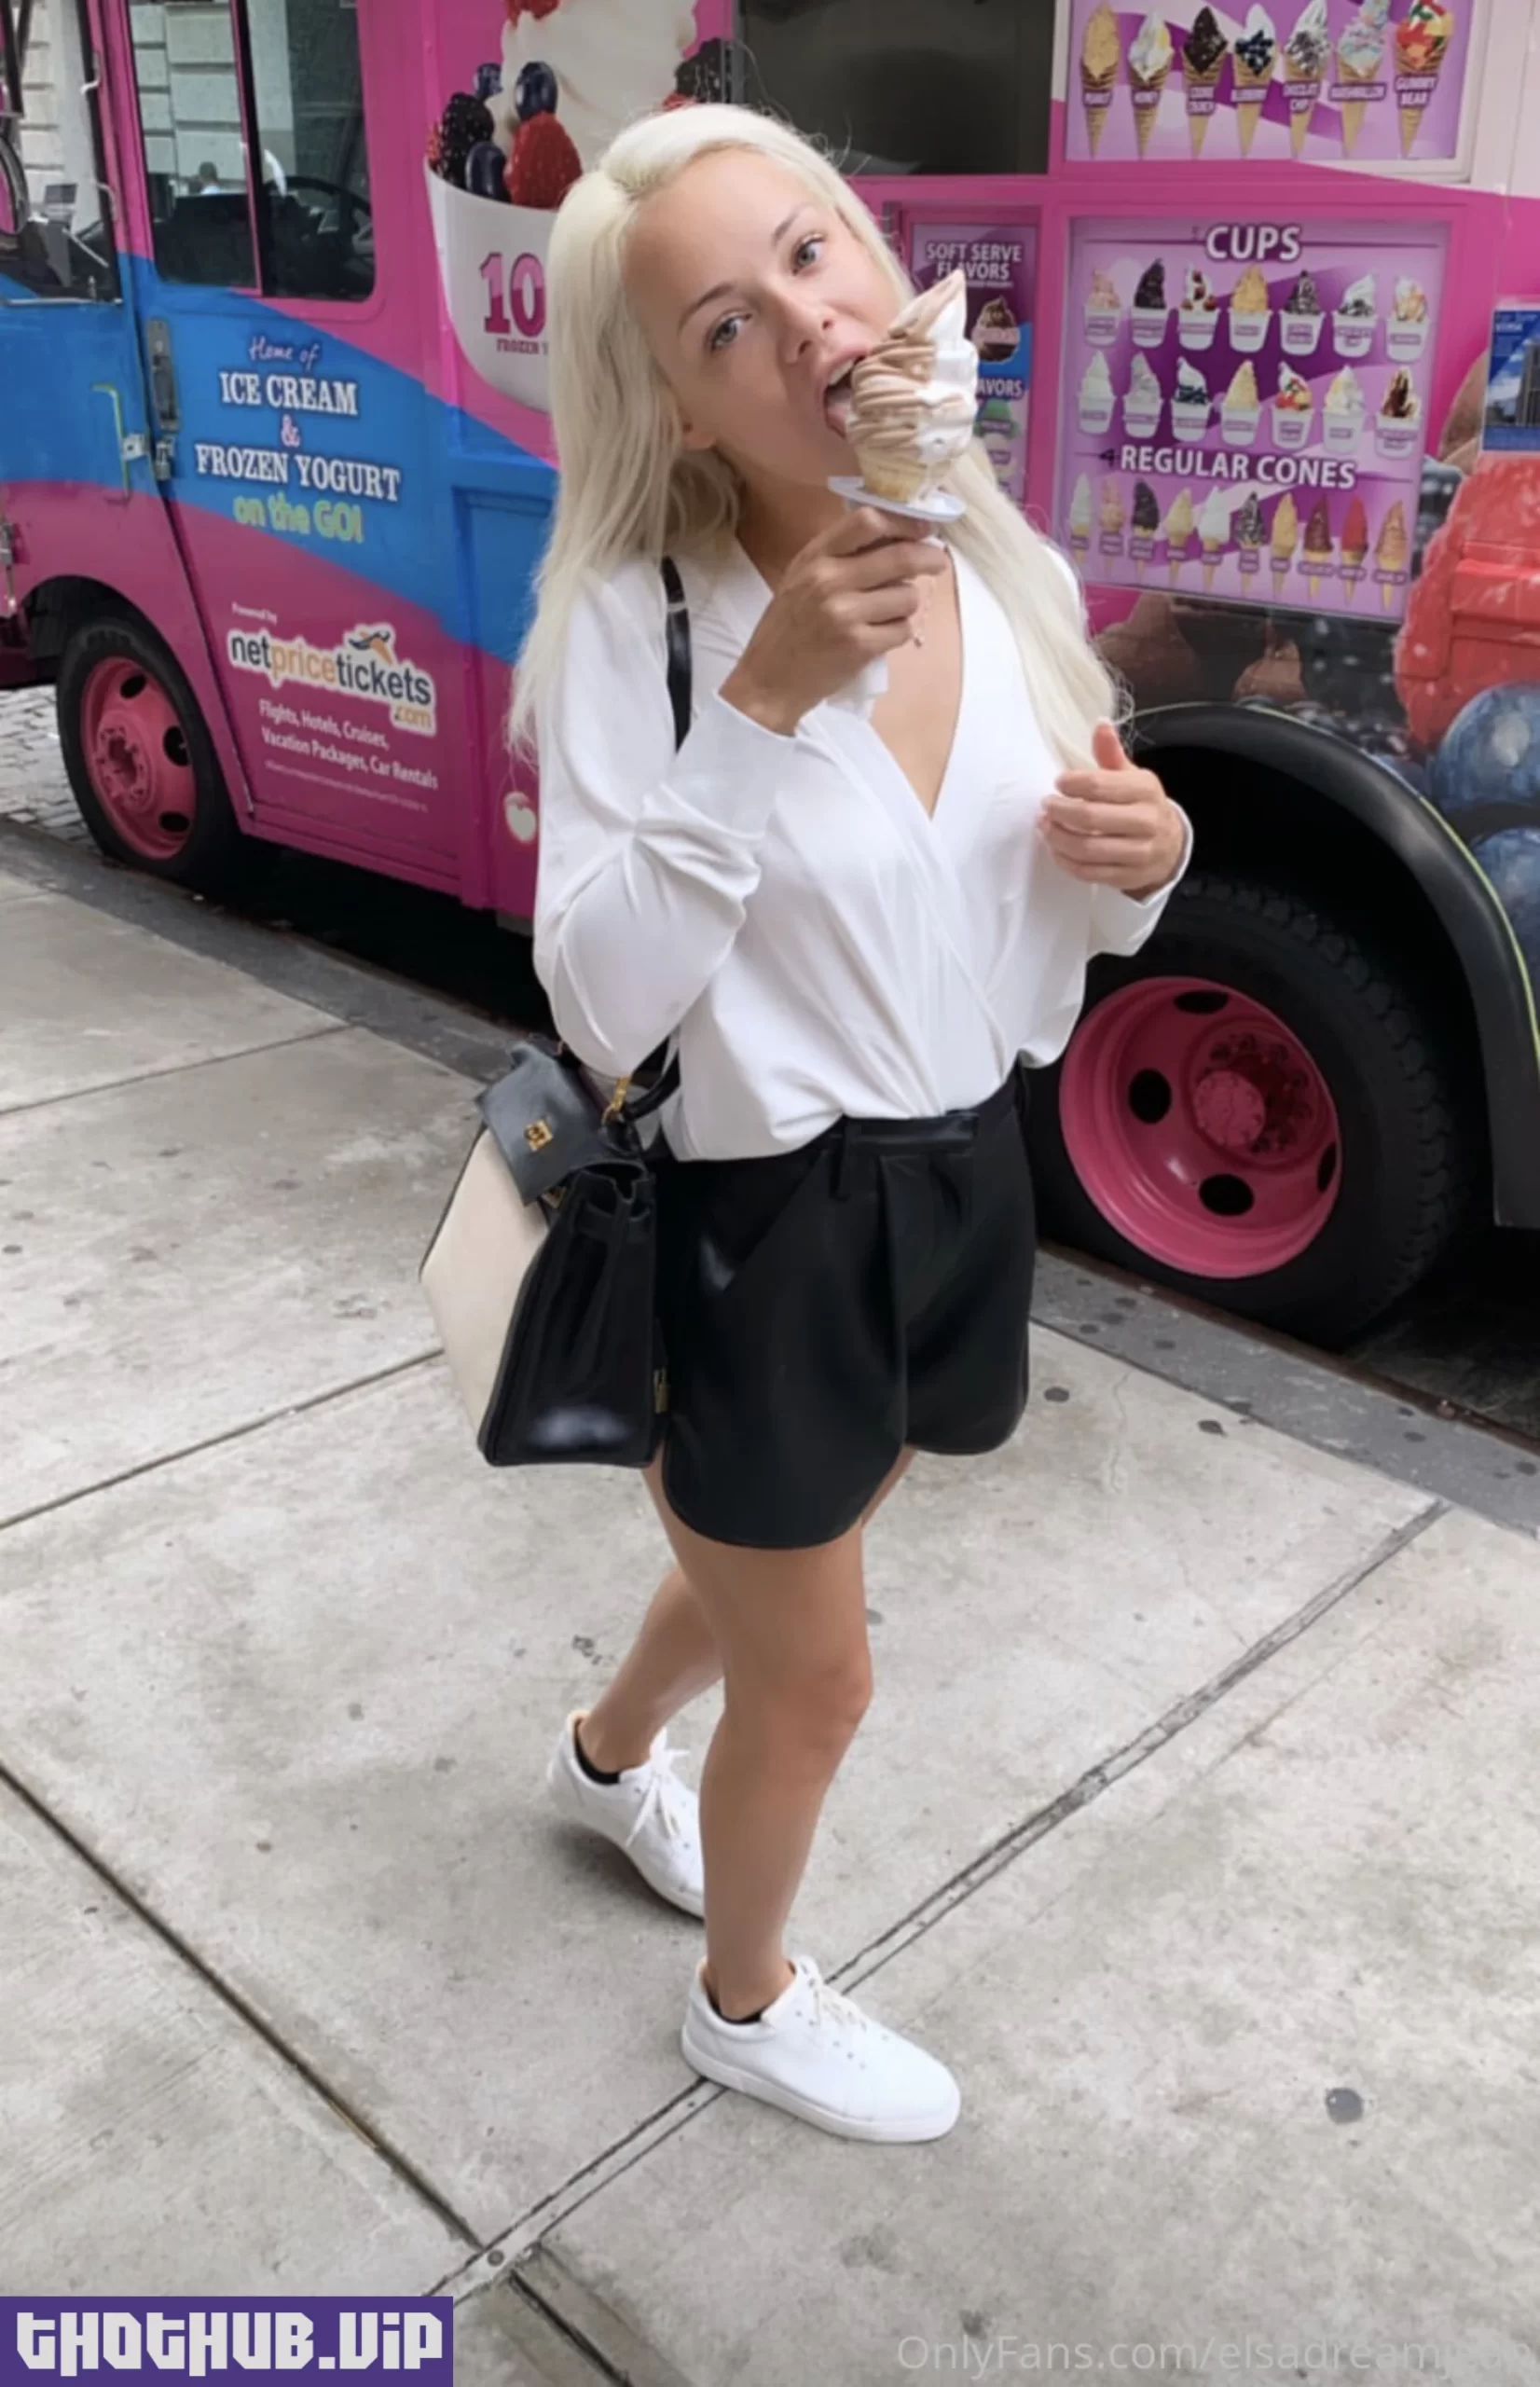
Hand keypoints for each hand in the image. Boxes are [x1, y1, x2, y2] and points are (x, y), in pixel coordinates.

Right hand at [721, 508, 949, 736]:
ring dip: (908, 602)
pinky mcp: (859, 646)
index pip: (868, 521)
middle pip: (900, 556)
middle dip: (929, 557)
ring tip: (889, 611)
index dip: (905, 521)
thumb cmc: (788, 627)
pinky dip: (900, 631)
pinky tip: (881, 635)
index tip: (923, 528)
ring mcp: (846, 614)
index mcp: (816, 557)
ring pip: (908, 595)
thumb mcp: (802, 577)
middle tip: (938, 562)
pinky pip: (903, 629)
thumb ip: (840, 555)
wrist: (768, 680)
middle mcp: (830, 580)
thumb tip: (896, 537)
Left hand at [1041, 720, 1185, 898]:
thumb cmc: (1142, 806)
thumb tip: (1100, 724)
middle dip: (1060, 811)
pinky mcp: (1128, 876)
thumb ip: (1111, 754)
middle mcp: (1146, 821)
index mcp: (1145, 790)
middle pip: (1090, 818)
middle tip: (1046, 806)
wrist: (1171, 846)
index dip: (1071, 783)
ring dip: (1058, 837)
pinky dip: (1066, 861)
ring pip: (1087, 849)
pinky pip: (1089, 872)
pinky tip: (1056, 848)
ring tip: (1045, 826)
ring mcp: (1139, 853)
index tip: (1058, 783)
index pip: (1099, 785)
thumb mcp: (1132, 777)